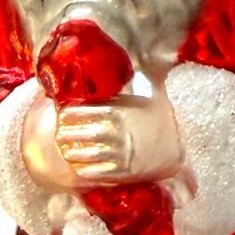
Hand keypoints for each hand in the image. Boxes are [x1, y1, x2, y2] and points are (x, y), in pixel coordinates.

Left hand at [56, 95, 181, 184]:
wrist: (177, 150)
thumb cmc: (160, 120)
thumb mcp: (149, 96)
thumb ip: (131, 83)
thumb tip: (119, 62)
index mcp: (120, 112)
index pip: (86, 111)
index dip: (70, 113)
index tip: (60, 113)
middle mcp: (117, 133)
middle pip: (82, 134)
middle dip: (67, 134)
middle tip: (57, 134)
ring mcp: (120, 153)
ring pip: (87, 154)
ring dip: (73, 153)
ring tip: (64, 151)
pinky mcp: (124, 172)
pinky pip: (99, 172)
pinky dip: (86, 170)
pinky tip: (78, 168)